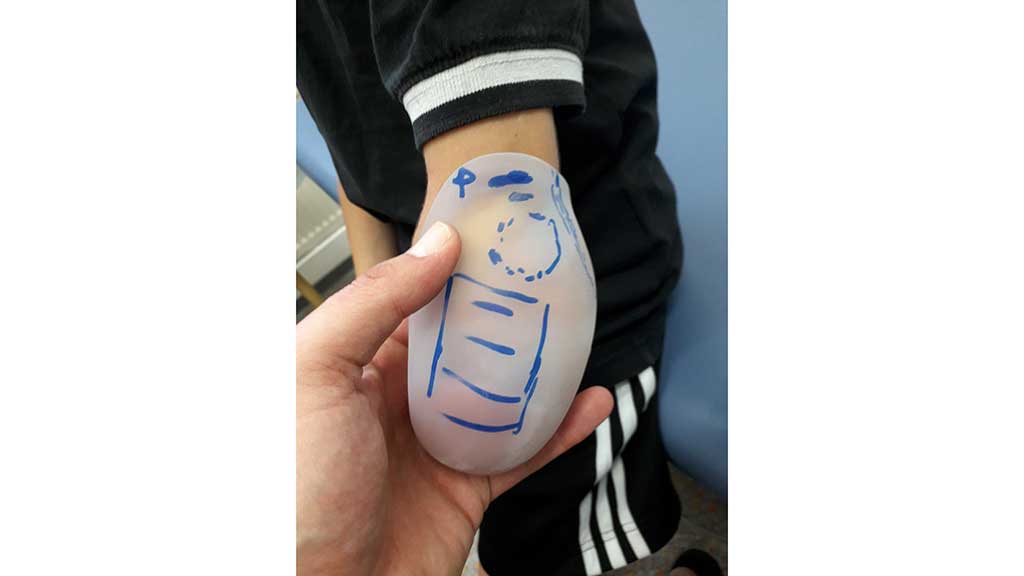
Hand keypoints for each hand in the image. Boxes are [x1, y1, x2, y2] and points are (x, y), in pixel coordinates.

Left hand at [297, 222, 613, 575]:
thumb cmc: (293, 489)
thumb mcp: (314, 373)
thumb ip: (372, 304)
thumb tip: (434, 246)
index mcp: (354, 366)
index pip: (411, 303)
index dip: (451, 270)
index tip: (494, 238)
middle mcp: (395, 402)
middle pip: (464, 346)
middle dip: (503, 316)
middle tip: (547, 278)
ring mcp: (435, 445)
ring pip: (501, 396)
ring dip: (540, 370)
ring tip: (577, 333)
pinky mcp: (467, 490)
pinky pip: (523, 453)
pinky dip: (561, 431)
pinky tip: (591, 405)